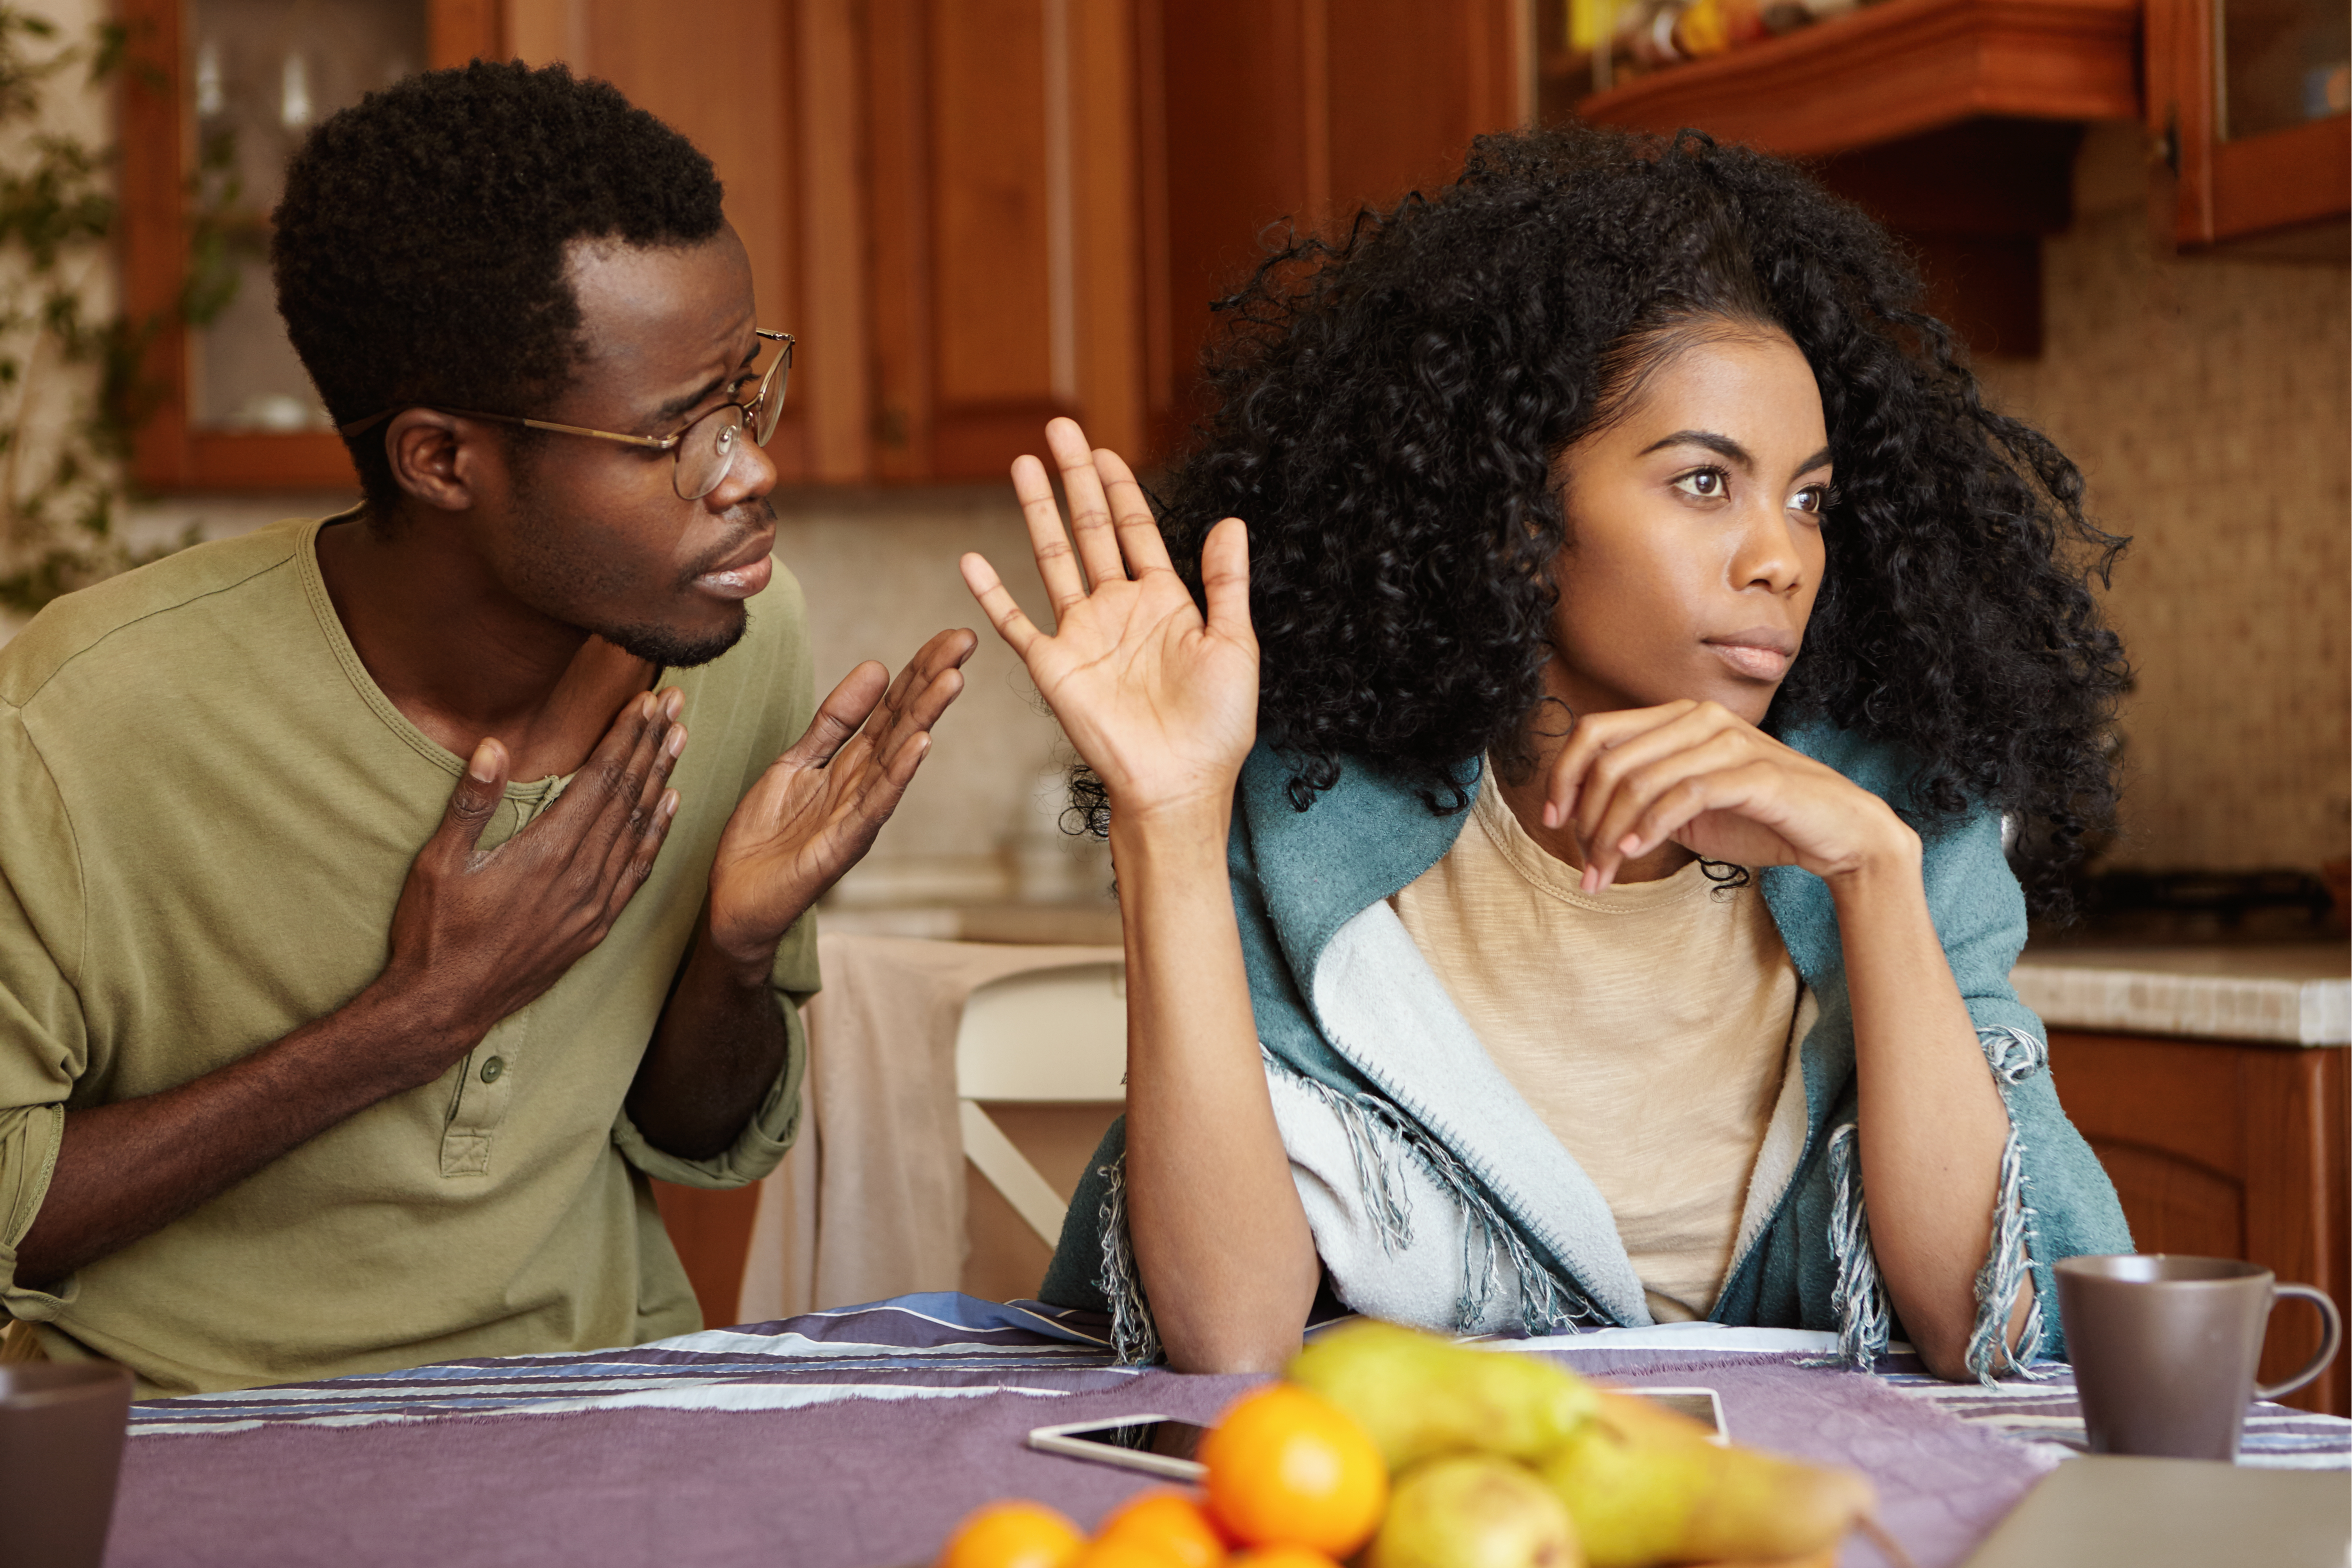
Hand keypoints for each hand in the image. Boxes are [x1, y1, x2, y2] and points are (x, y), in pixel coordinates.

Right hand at [381, 689, 687, 1074]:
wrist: (447, 1006)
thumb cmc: (435, 933)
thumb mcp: (440, 864)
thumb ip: (471, 803)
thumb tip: (491, 746)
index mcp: (548, 851)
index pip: (600, 779)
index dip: (625, 736)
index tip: (646, 702)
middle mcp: (582, 875)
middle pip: (628, 796)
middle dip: (651, 745)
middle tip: (675, 705)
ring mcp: (594, 904)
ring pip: (639, 829)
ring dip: (661, 780)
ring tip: (679, 741)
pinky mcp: (596, 926)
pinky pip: (637, 871)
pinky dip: (656, 834)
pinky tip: (668, 808)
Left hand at [703, 627, 976, 972]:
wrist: (735, 899)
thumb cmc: (767, 838)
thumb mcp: (795, 762)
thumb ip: (834, 720)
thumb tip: (876, 667)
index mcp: (852, 765)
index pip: (892, 708)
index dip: (919, 669)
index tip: (950, 635)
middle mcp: (864, 786)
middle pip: (903, 723)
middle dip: (933, 680)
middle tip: (965, 639)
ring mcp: (857, 815)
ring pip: (897, 758)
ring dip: (925, 717)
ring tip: (952, 679)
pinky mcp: (841, 844)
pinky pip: (875, 804)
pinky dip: (898, 773)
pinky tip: (920, 744)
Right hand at [960, 417, 1257, 821]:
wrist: (1179, 784)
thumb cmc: (1216, 726)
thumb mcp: (1235, 644)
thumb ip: (1227, 582)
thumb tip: (1232, 520)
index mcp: (1164, 601)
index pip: (1136, 529)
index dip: (1121, 488)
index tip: (1105, 449)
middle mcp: (1118, 609)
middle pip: (1090, 529)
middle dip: (1075, 479)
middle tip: (1060, 429)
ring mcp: (1082, 635)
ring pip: (1053, 559)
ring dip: (1038, 513)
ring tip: (1021, 465)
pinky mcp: (1053, 667)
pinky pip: (1015, 623)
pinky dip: (992, 592)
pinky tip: (971, 559)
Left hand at [1543, 699, 1916, 891]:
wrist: (1837, 833)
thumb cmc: (1759, 819)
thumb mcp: (1686, 807)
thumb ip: (1642, 798)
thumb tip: (1581, 819)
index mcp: (1678, 717)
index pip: (1596, 731)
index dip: (1564, 774)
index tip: (1553, 818)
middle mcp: (1700, 719)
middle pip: (1610, 762)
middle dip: (1586, 820)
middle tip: (1585, 865)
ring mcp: (1729, 742)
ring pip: (1640, 781)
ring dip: (1611, 835)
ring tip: (1604, 872)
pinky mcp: (1754, 774)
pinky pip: (1683, 794)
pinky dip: (1649, 826)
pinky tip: (1634, 853)